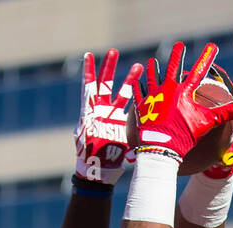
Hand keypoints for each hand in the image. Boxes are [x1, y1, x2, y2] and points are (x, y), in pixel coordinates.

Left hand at [74, 49, 143, 185]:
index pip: (88, 86)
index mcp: (89, 111)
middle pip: (105, 84)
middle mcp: (101, 111)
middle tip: (114, 51)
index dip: (89, 71)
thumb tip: (88, 123)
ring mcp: (112, 117)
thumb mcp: (86, 141)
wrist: (98, 171)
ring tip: (139, 66)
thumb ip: (87, 127)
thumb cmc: (89, 157)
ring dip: (130, 79)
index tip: (89, 54)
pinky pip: (131, 109)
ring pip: (121, 94)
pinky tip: (146, 89)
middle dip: (110, 67)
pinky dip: (138, 99)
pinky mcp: (122, 125)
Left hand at [131, 42, 232, 162]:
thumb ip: (226, 113)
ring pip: (153, 77)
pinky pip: (137, 92)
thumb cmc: (184, 135)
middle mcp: (168, 89)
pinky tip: (135, 80)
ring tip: (152, 62)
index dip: (206, 58)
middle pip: (173, 67)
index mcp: (184, 91)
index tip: (212, 47)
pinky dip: (137, 86)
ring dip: (153, 69)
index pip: (199, 71)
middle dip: (177, 55)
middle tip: (179, 45)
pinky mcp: (142, 106)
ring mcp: (154, 96)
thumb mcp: (207, 123)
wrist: (161, 146)